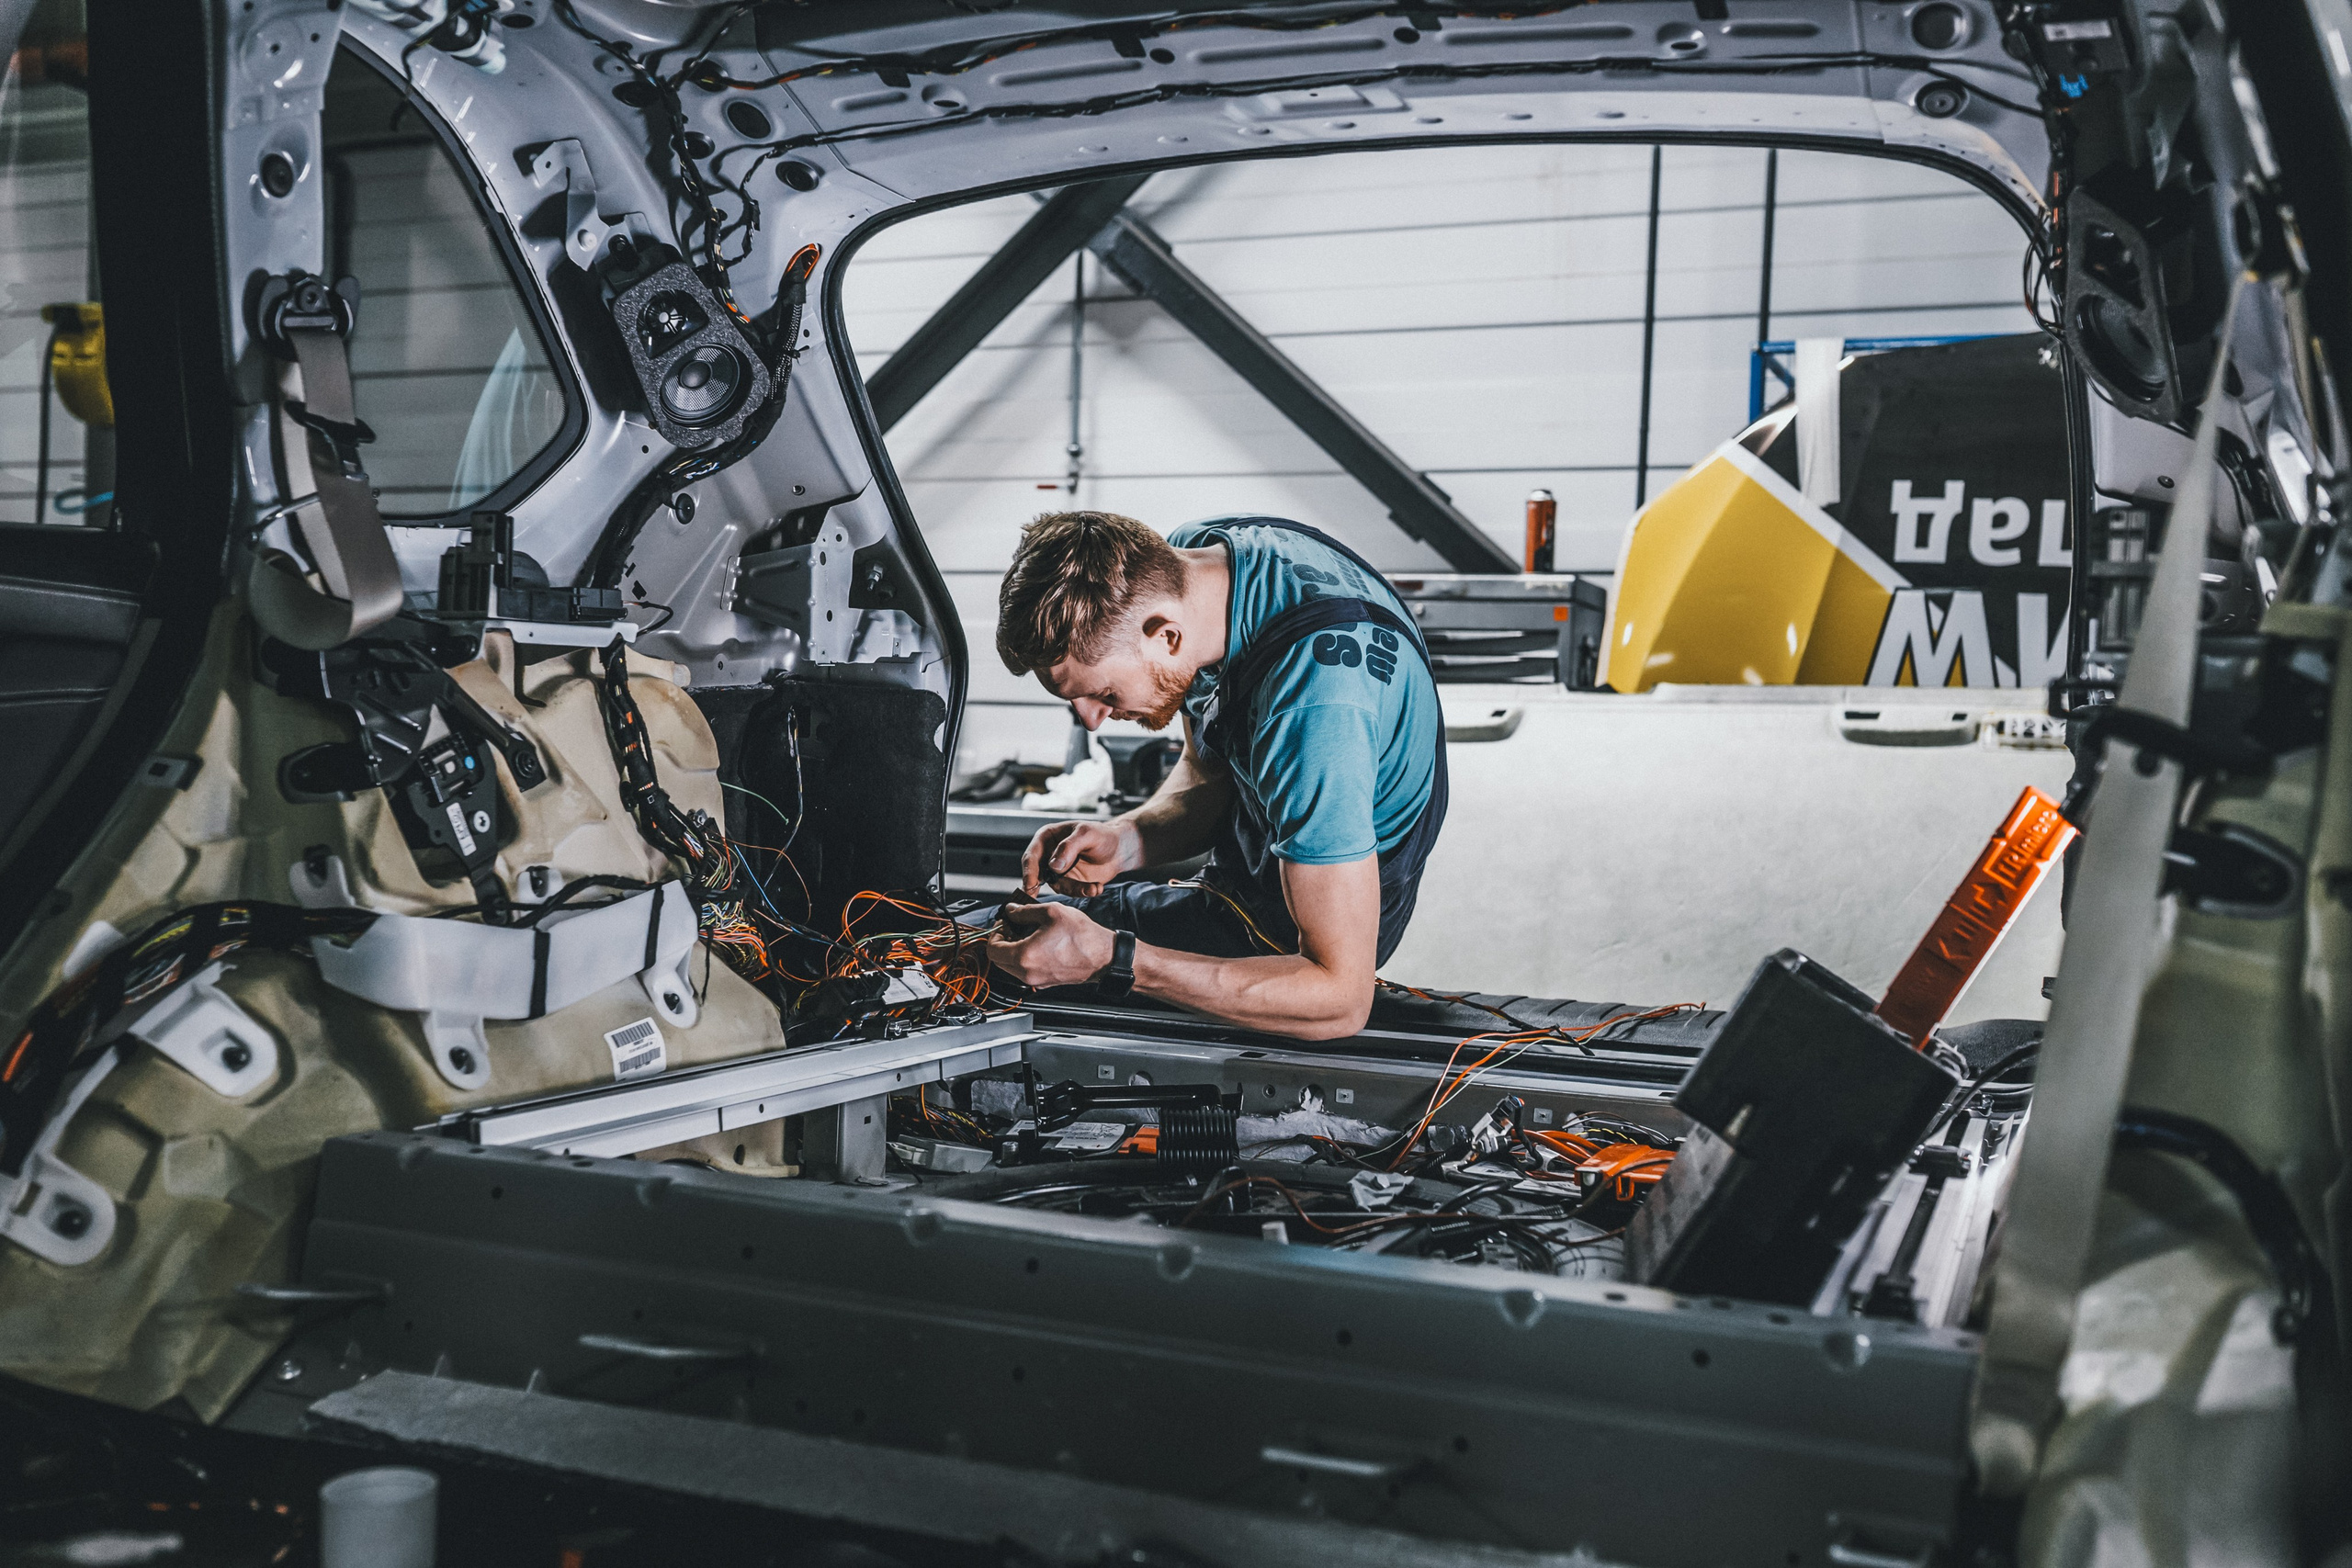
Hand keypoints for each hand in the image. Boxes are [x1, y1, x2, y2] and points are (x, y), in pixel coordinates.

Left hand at [985, 901, 1117, 989]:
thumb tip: (1010, 911)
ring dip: (1013, 950)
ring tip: (1027, 934)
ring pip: (1011, 967)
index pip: (993, 949)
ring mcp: (1036, 981)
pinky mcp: (1045, 983)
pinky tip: (1038, 943)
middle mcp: (1027, 973)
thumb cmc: (1082, 937)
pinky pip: (1025, 971)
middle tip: (1014, 927)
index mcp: (1024, 956)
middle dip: (1002, 941)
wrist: (1103, 957)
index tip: (1004, 923)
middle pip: (999, 960)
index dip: (995, 933)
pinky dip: (1024, 958)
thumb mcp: (1051, 912)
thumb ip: (1024, 911)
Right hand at [1021, 818, 1141, 895]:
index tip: (1030, 886)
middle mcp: (1048, 856)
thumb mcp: (1086, 834)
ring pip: (1057, 887)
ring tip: (1094, 888)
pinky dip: (1083, 892)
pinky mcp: (1069, 883)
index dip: (1029, 872)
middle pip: (1039, 875)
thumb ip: (1069, 847)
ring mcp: (1058, 871)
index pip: (1031, 856)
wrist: (1120, 849)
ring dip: (1075, 889)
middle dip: (1051, 889)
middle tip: (1053, 896)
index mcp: (1046, 838)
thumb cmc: (1102, 835)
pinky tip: (1097, 888)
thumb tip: (1053, 866)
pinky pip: (1071, 892)